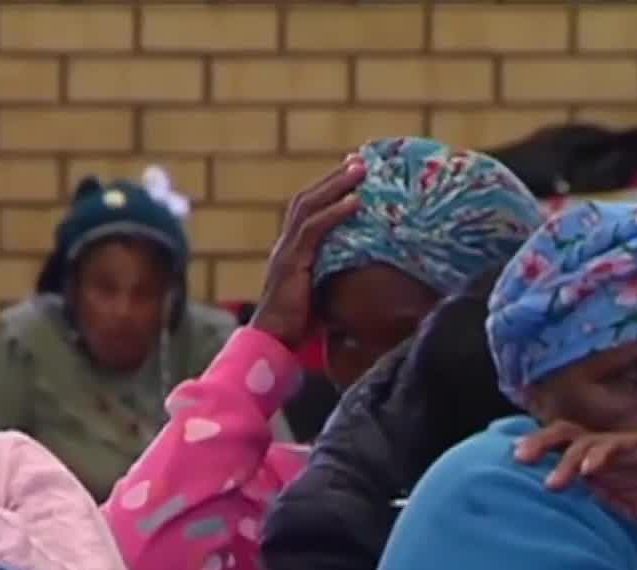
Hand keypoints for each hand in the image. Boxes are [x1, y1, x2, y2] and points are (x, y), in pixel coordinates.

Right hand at [249, 157, 366, 347]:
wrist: (271, 342)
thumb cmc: (297, 325)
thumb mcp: (320, 294)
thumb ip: (334, 278)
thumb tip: (364, 274)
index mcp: (291, 250)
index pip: (307, 210)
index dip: (328, 189)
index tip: (351, 173)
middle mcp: (285, 244)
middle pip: (308, 198)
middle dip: (334, 177)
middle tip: (360, 160)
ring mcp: (286, 251)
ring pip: (309, 206)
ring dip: (337, 185)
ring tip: (360, 170)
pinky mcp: (291, 262)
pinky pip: (313, 229)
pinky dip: (335, 212)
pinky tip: (355, 201)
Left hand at [517, 422, 636, 540]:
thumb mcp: (628, 519)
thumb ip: (601, 510)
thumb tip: (565, 513)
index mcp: (601, 472)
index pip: (562, 456)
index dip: (539, 458)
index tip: (512, 472)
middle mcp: (608, 455)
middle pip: (565, 438)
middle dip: (539, 444)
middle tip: (518, 458)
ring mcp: (627, 447)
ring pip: (586, 441)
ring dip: (566, 460)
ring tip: (553, 482)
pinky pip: (618, 445)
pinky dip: (599, 456)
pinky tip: (588, 471)